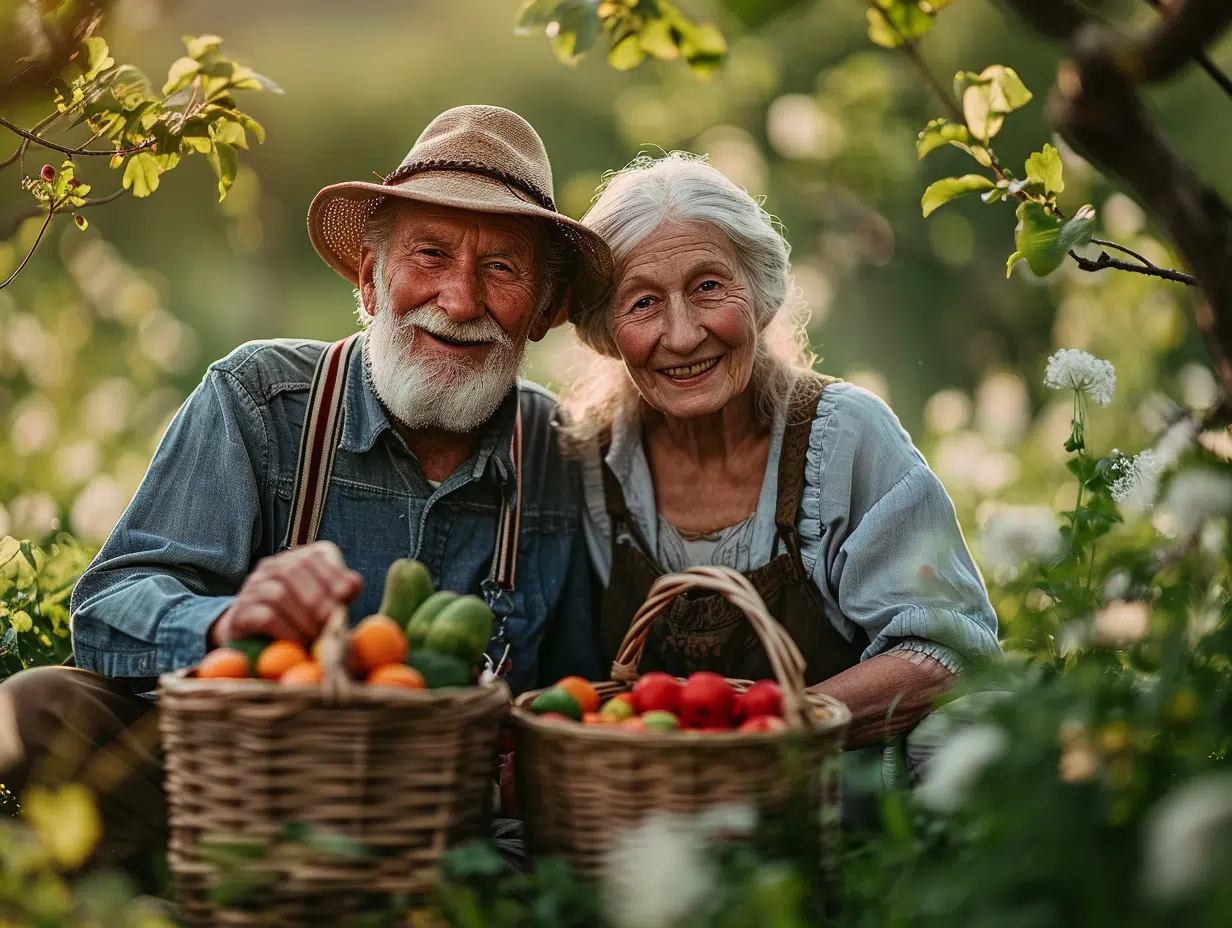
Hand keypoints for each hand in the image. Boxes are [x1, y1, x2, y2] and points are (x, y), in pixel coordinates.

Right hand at [209, 541, 363, 647]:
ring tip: (317, 636)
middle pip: (295, 570)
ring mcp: (252, 587)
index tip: (347, 595)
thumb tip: (352, 585)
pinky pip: (264, 616)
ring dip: (303, 617)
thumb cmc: (302, 618)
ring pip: (278, 593)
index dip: (333, 574)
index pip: (316, 555)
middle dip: (318, 597)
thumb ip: (341, 593)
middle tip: (332, 621)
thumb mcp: (326, 603)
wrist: (257, 638)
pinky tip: (299, 643)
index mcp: (296, 557)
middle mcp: (272, 566)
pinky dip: (287, 631)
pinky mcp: (240, 612)